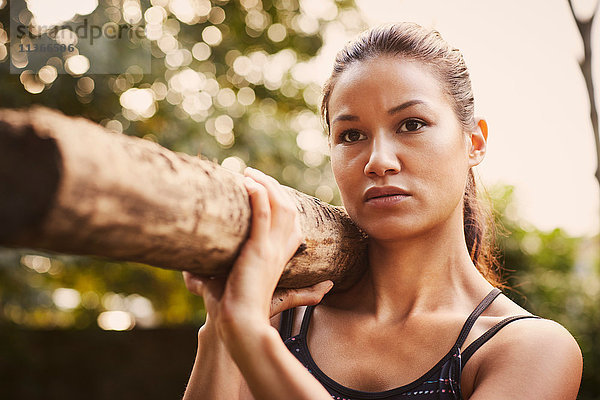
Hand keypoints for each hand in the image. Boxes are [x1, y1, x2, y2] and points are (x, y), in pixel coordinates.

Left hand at [183, 167, 333, 340]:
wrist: (239, 322)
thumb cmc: (231, 307)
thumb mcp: (224, 285)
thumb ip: (207, 277)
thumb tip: (186, 276)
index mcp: (280, 256)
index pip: (292, 220)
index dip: (280, 200)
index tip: (262, 187)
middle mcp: (281, 250)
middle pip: (289, 208)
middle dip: (274, 186)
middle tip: (254, 175)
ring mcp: (272, 250)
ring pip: (281, 206)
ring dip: (267, 184)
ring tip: (249, 173)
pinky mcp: (259, 251)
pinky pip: (264, 216)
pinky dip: (259, 196)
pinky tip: (248, 183)